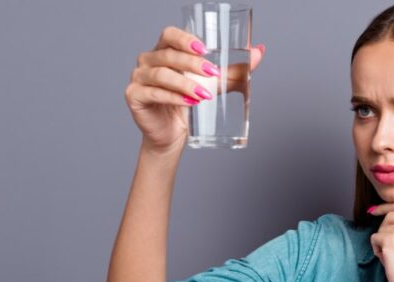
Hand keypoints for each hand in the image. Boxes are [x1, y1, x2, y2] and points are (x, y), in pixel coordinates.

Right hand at [124, 26, 265, 153]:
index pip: (169, 34)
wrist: (174, 134)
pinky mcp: (134, 96)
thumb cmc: (191, 104)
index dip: (185, 38)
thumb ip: (235, 69)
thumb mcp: (215, 84)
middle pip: (168, 54)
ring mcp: (139, 78)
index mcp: (164, 50)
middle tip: (213, 74)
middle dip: (192, 63)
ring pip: (161, 74)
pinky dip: (173, 97)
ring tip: (204, 95)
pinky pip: (154, 93)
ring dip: (185, 83)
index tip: (205, 48)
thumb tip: (260, 51)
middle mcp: (148, 60)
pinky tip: (189, 102)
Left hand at [368, 202, 393, 281]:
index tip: (373, 211)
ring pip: (381, 226)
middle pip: (390, 215)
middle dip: (386, 231)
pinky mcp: (392, 240)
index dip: (386, 207)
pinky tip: (390, 261)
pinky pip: (374, 238)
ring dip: (382, 242)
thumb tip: (376, 208)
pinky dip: (377, 250)